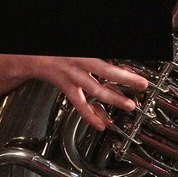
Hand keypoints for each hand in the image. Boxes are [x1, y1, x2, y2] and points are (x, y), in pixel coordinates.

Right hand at [26, 56, 147, 130]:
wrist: (36, 56)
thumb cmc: (59, 51)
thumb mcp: (81, 51)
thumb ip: (96, 56)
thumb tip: (113, 61)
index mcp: (84, 53)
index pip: (106, 62)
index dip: (123, 67)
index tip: (137, 72)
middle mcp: (79, 64)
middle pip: (106, 72)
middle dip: (126, 79)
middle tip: (141, 84)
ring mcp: (73, 77)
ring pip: (95, 90)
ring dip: (114, 99)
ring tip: (129, 105)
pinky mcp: (67, 88)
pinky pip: (79, 104)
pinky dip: (90, 117)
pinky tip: (101, 125)